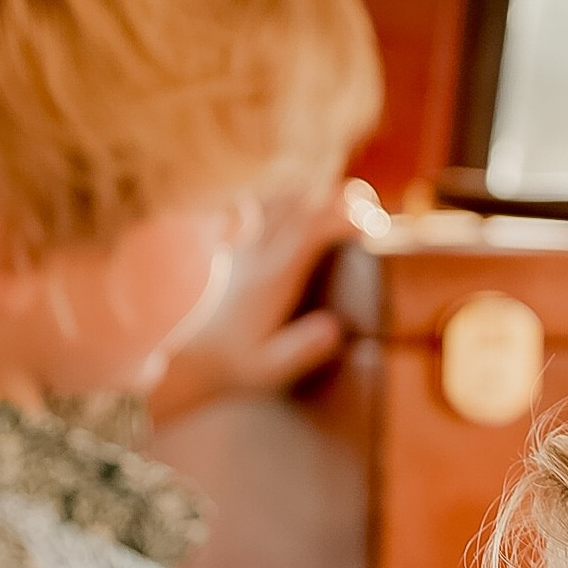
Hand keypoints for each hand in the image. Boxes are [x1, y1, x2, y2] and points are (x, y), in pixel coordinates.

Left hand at [148, 188, 350, 419]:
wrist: (194, 357)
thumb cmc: (236, 365)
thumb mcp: (270, 369)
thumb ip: (302, 349)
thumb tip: (336, 327)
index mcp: (272, 279)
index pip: (309, 230)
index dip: (343, 217)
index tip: (372, 223)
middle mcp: (257, 255)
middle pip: (301, 205)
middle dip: (340, 199)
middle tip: (373, 210)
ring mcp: (243, 246)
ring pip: (282, 200)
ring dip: (317, 198)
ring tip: (346, 208)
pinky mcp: (235, 246)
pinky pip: (262, 206)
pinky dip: (289, 201)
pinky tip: (304, 209)